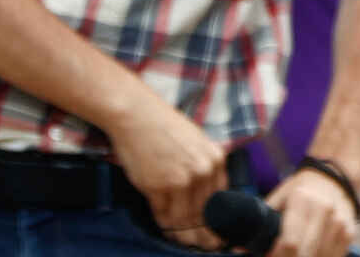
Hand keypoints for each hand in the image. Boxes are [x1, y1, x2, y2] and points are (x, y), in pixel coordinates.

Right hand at [106, 93, 227, 251]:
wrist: (138, 115)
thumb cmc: (165, 127)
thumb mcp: (197, 144)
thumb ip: (205, 169)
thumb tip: (207, 200)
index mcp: (215, 160)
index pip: (221, 200)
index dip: (218, 220)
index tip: (218, 234)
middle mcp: (202, 171)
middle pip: (205, 213)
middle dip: (204, 234)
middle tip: (206, 247)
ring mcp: (180, 180)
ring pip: (184, 218)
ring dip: (183, 234)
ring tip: (184, 243)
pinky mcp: (158, 186)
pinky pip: (163, 214)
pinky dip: (164, 225)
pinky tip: (166, 230)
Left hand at [265, 168, 356, 256]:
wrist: (334, 177)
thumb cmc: (301, 189)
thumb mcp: (279, 198)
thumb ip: (261, 221)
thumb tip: (240, 247)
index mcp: (303, 200)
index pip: (289, 242)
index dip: (276, 256)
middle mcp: (324, 211)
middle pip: (304, 254)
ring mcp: (339, 223)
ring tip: (291, 254)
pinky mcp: (349, 233)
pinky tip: (307, 253)